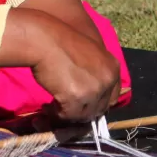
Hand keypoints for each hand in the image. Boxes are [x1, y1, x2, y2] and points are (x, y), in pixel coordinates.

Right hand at [0, 7, 120, 122]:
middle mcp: (107, 80)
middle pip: (99, 109)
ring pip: (84, 115)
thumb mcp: (88, 53)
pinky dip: (56, 114)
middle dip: (83, 110)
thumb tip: (91, 95)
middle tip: (65, 106)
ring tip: (53, 106)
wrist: (44, 40)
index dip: (97, 103)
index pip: (112, 97)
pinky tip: (47, 107)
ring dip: (69, 113)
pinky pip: (68, 116)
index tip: (83, 103)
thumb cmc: (61, 42)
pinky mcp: (76, 98)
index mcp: (112, 68)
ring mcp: (93, 90)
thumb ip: (95, 72)